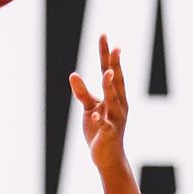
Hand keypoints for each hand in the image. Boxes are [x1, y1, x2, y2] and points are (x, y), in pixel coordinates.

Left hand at [70, 34, 129, 170]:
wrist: (109, 158)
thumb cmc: (100, 130)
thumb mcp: (89, 108)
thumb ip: (82, 92)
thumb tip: (73, 74)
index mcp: (116, 97)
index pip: (111, 71)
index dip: (108, 55)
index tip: (104, 35)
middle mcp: (119, 105)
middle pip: (116, 82)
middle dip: (115, 65)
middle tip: (115, 48)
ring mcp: (116, 119)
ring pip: (113, 101)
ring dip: (110, 87)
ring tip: (108, 74)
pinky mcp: (109, 134)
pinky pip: (104, 126)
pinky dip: (99, 120)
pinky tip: (92, 115)